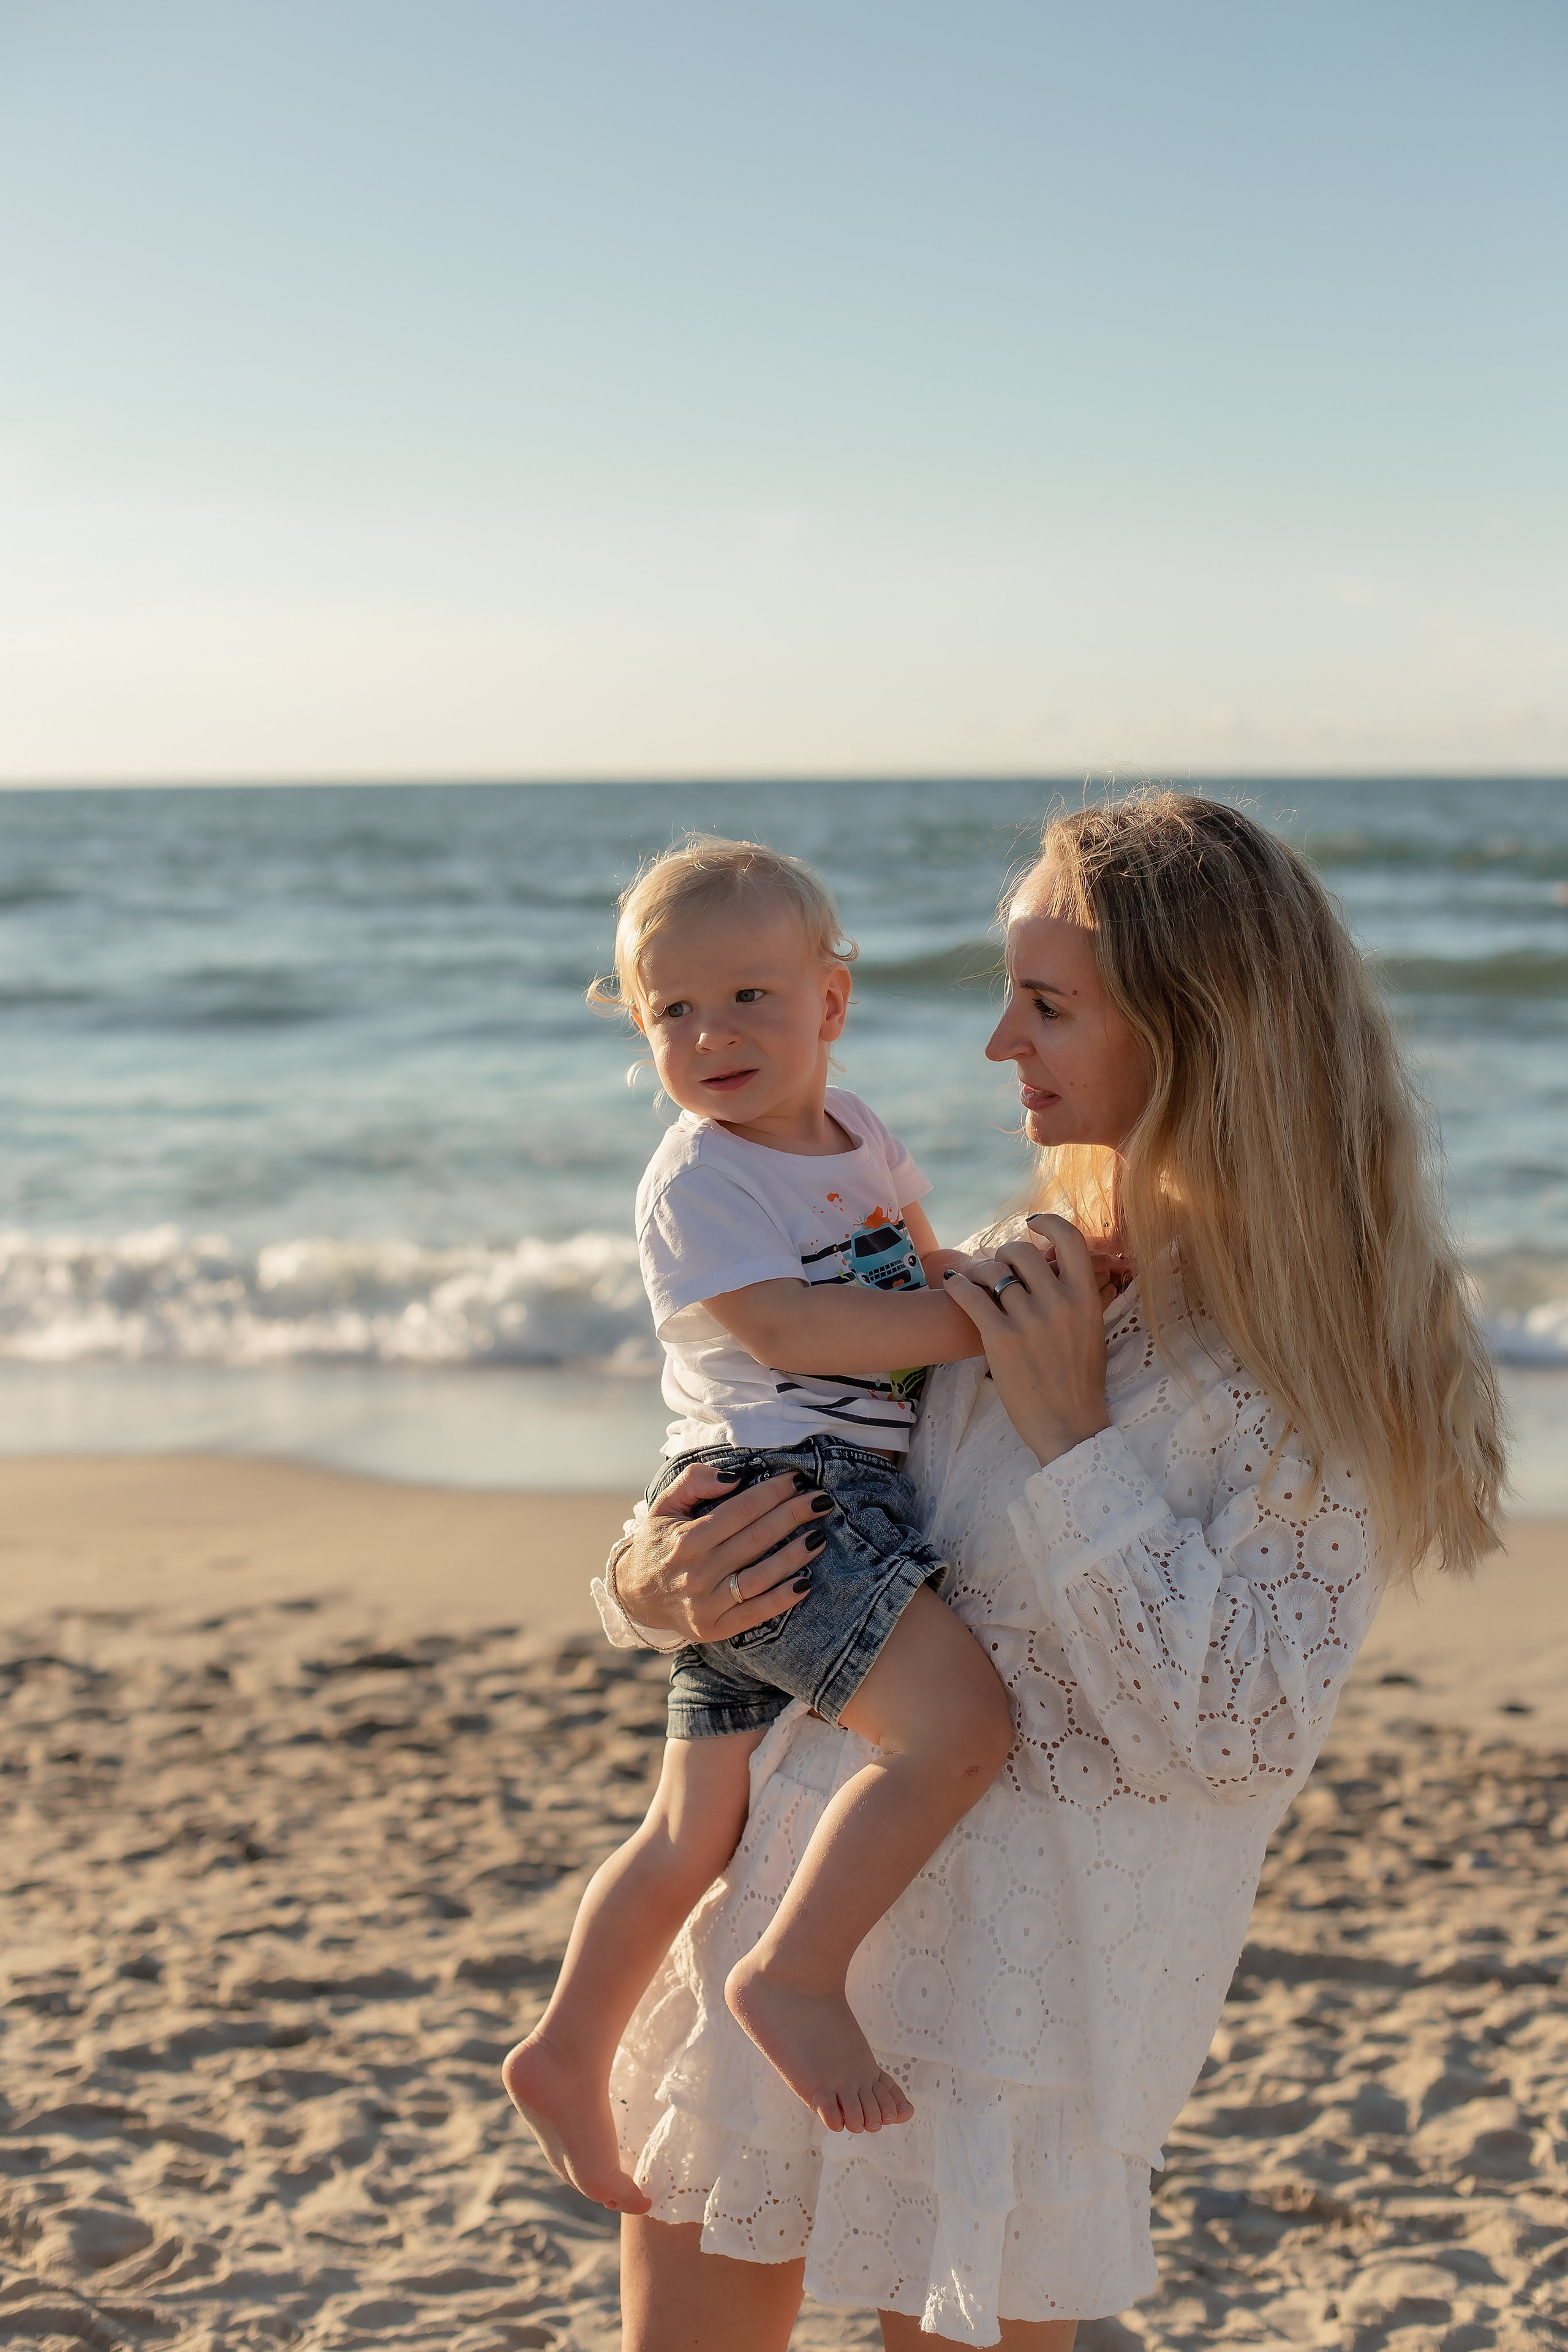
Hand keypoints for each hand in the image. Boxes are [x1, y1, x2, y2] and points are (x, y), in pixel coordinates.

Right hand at [614, 1463, 831, 1643]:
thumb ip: (694, 1481)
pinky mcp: (714, 1628)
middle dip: (793, 1516)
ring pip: (761, 1576)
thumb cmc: (659, 1543)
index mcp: (686, 1539)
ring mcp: (705, 1604)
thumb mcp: (664, 1506)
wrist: (635, 1594)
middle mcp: (696, 1572)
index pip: (740, 1510)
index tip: (796, 1480)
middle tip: (820, 1501)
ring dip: (795, 1555)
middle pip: (756, 1539)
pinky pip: (756, 1613)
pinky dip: (782, 1599)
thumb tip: (734, 1477)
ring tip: (819, 1537)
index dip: (772, 1493)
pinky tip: (805, 1582)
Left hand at [942, 1216, 1112, 1466]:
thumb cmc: (1080, 1380)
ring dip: (981, 1271)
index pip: (1071, 1240)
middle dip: (1005, 1253)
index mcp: (1086, 1299)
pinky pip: (971, 1296)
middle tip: (1000, 1266)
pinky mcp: (1000, 1339)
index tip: (1032, 1223)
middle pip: (1022, 1251)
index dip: (1048, 1223)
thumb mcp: (1092, 1331)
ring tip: (978, 1280)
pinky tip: (953, 1283)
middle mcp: (1059, 1304)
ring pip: (994, 1272)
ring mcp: (1029, 1321)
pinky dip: (958, 1285)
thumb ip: (1076, 1296)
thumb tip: (1055, 1266)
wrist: (1068, 1424)